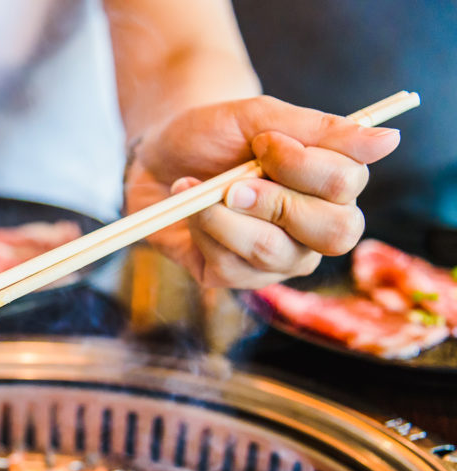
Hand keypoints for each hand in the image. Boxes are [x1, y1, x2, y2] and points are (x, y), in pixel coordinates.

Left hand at [124, 95, 401, 288]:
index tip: (262, 140)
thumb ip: (319, 129)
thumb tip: (389, 140)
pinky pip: (229, 266)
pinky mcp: (235, 278)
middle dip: (276, 201)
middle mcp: (315, 229)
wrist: (156, 157)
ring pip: (272, 252)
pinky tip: (188, 208)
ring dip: (225, 216)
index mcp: (333, 186)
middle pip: (335, 233)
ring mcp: (278, 260)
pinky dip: (201, 230)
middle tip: (234, 182)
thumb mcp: (258, 118)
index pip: (348, 185)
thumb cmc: (215, 135)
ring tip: (196, 188)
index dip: (303, 163)